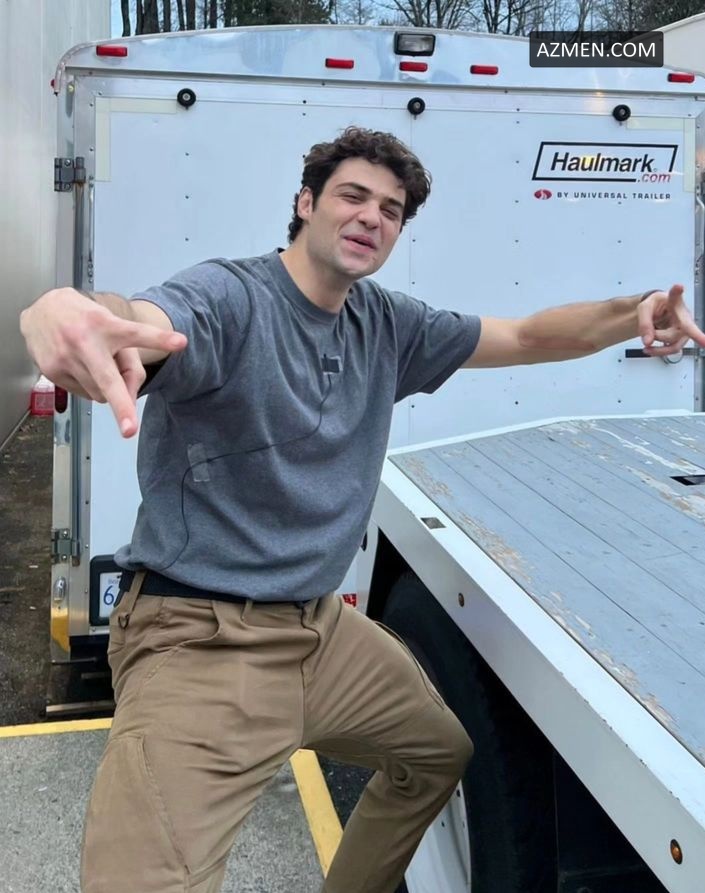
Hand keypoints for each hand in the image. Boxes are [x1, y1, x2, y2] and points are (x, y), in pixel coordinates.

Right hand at [20, 288, 186, 437]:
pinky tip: (80, 366)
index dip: (159, 339)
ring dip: (105, 386)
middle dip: (121, 406)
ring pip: (99, 394)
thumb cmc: (90, 322)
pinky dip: (88, 386)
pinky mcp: (51, 370)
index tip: (180, 342)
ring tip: (94, 360)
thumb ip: (131, 367)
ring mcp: (64, 357)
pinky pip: (82, 394)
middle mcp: (84, 341)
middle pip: (108, 379)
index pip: (137, 333)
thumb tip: (131, 402)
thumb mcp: (116, 333)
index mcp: (107, 325)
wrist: (44, 309)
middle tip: (130, 430)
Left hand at [638, 285, 704, 356]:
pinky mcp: (680, 338)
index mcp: (673, 302)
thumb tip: (648, 341)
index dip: (677, 291)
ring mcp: (684, 329)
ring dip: (659, 349)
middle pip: (675, 332)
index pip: (675, 296)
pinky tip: (650, 349)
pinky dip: (659, 352)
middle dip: (658, 336)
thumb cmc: (654, 306)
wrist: (656, 312)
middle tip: (650, 333)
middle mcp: (683, 314)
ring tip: (647, 347)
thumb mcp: (644, 310)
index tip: (678, 286)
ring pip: (675, 345)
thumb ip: (644, 323)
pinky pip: (672, 350)